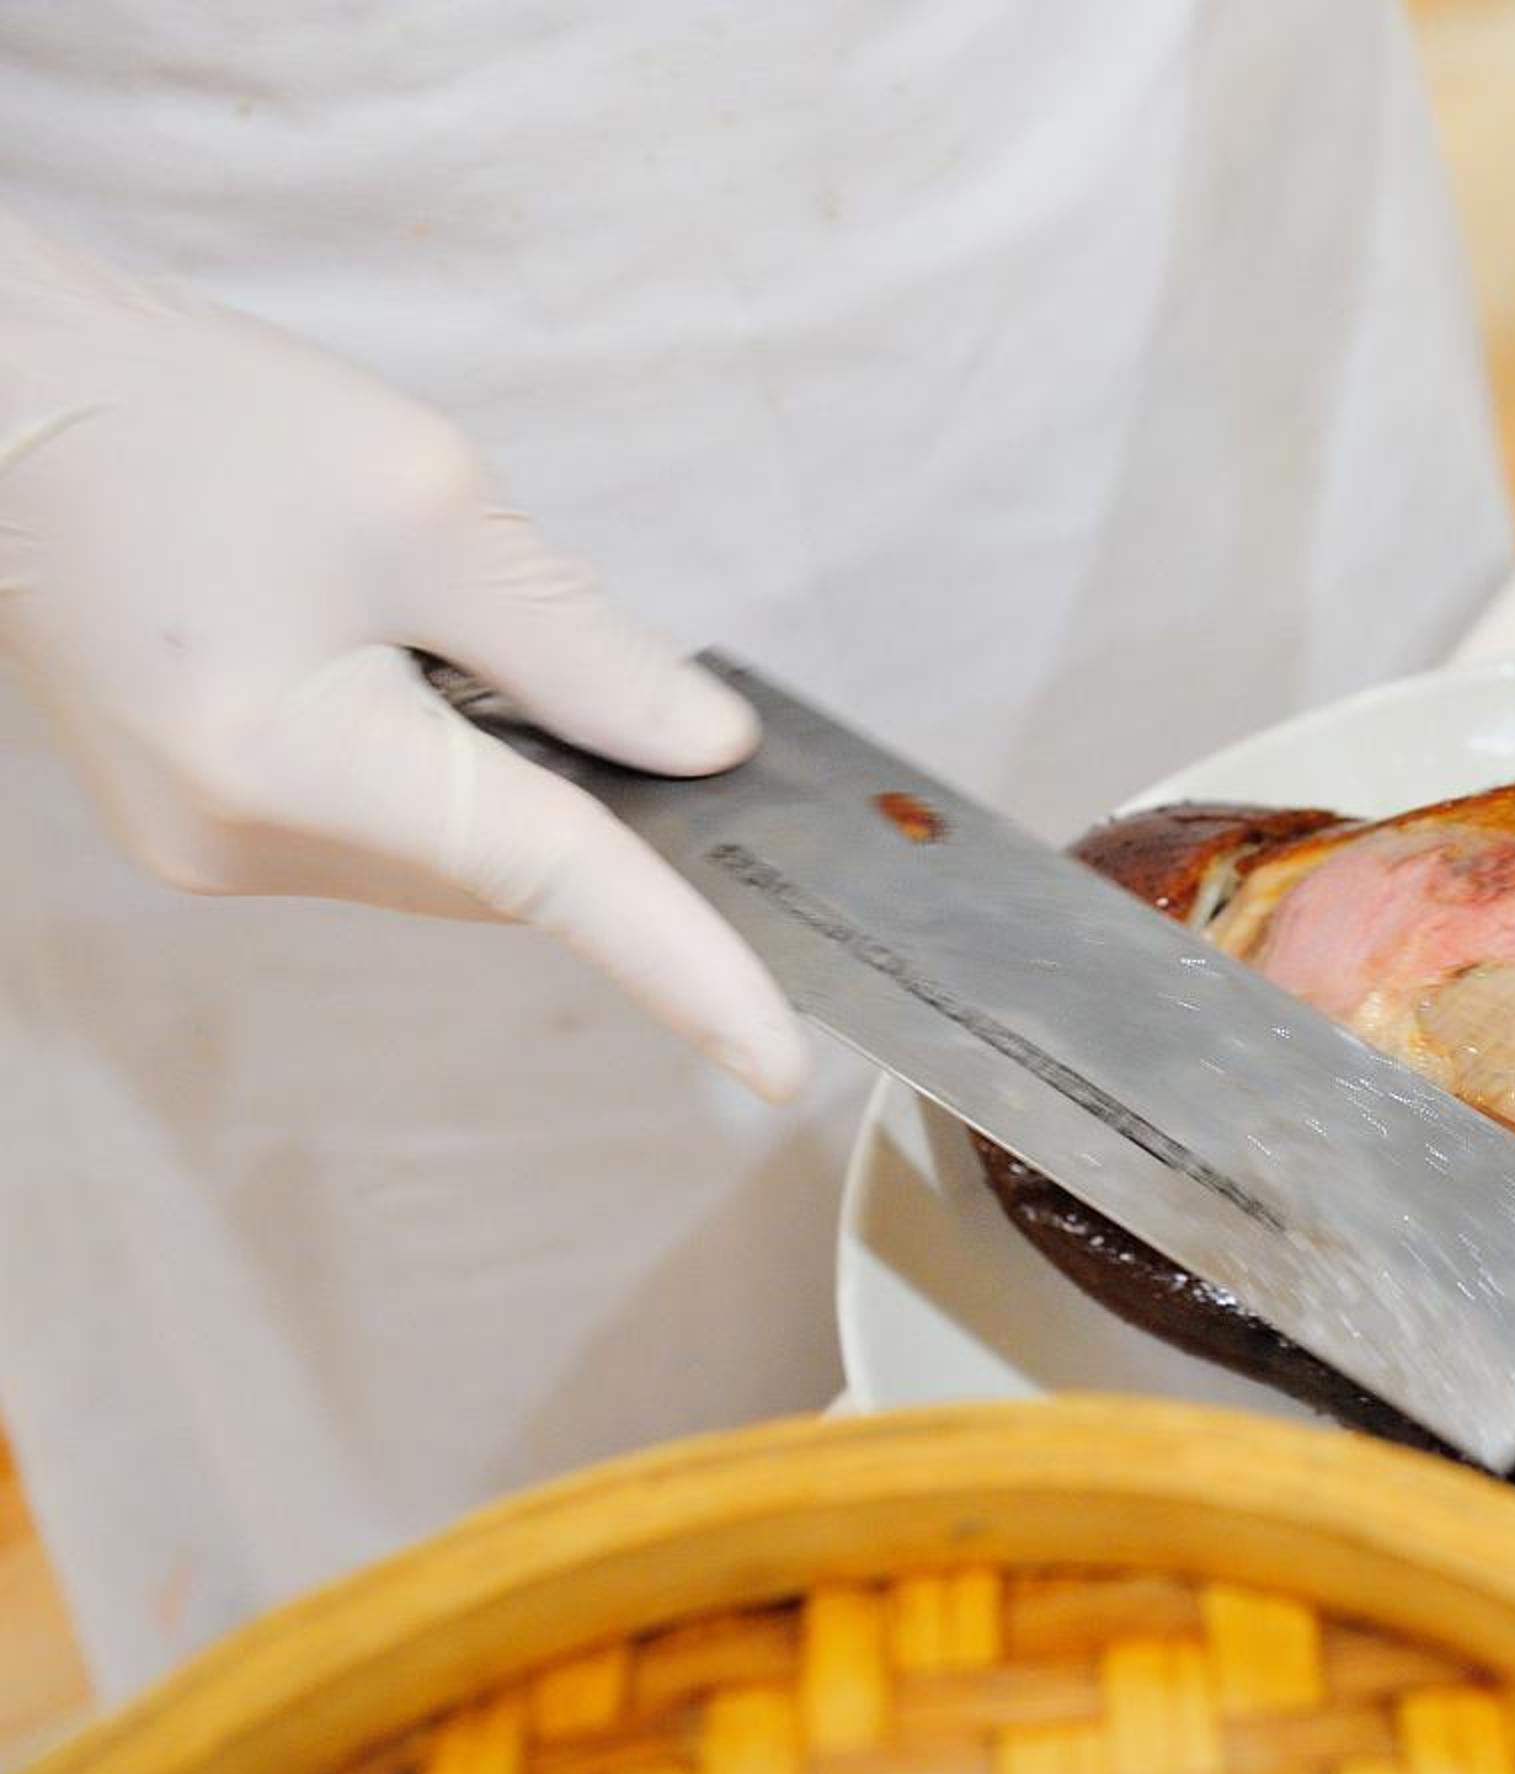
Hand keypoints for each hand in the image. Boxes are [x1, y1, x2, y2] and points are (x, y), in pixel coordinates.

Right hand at [0, 209, 806, 1098]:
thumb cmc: (186, 425)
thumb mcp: (427, 506)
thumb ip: (583, 648)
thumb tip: (705, 752)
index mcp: (301, 759)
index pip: (556, 881)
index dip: (689, 968)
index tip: (780, 1058)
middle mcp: (249, 842)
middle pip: (508, 872)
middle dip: (595, 805)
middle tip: (631, 692)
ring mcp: (212, 851)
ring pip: (450, 859)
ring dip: (507, 778)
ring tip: (440, 626)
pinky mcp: (200, 829)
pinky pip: (377, 831)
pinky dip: (436, 771)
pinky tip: (394, 661)